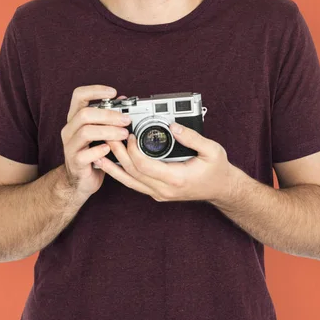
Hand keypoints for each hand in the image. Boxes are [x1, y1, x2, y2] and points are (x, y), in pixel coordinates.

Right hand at [61, 85, 128, 200]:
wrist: (80, 180)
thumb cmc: (92, 152)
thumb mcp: (99, 131)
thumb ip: (108, 116)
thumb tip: (123, 100)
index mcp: (75, 118)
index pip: (79, 95)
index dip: (95, 90)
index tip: (113, 92)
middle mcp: (69, 129)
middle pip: (85, 113)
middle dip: (109, 115)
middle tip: (126, 120)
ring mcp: (70, 146)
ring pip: (86, 131)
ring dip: (108, 131)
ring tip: (124, 134)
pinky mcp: (75, 162)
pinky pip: (86, 154)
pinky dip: (100, 150)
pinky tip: (110, 150)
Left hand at [95, 122, 236, 202]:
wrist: (221, 189)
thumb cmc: (217, 170)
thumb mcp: (212, 150)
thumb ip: (192, 138)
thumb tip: (173, 126)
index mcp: (176, 179)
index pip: (144, 166)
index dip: (132, 150)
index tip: (129, 134)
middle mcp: (164, 190)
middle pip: (132, 173)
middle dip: (118, 153)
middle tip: (107, 135)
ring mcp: (159, 193)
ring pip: (129, 181)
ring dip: (113, 166)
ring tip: (98, 152)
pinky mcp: (156, 192)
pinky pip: (134, 183)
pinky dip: (120, 173)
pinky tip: (110, 164)